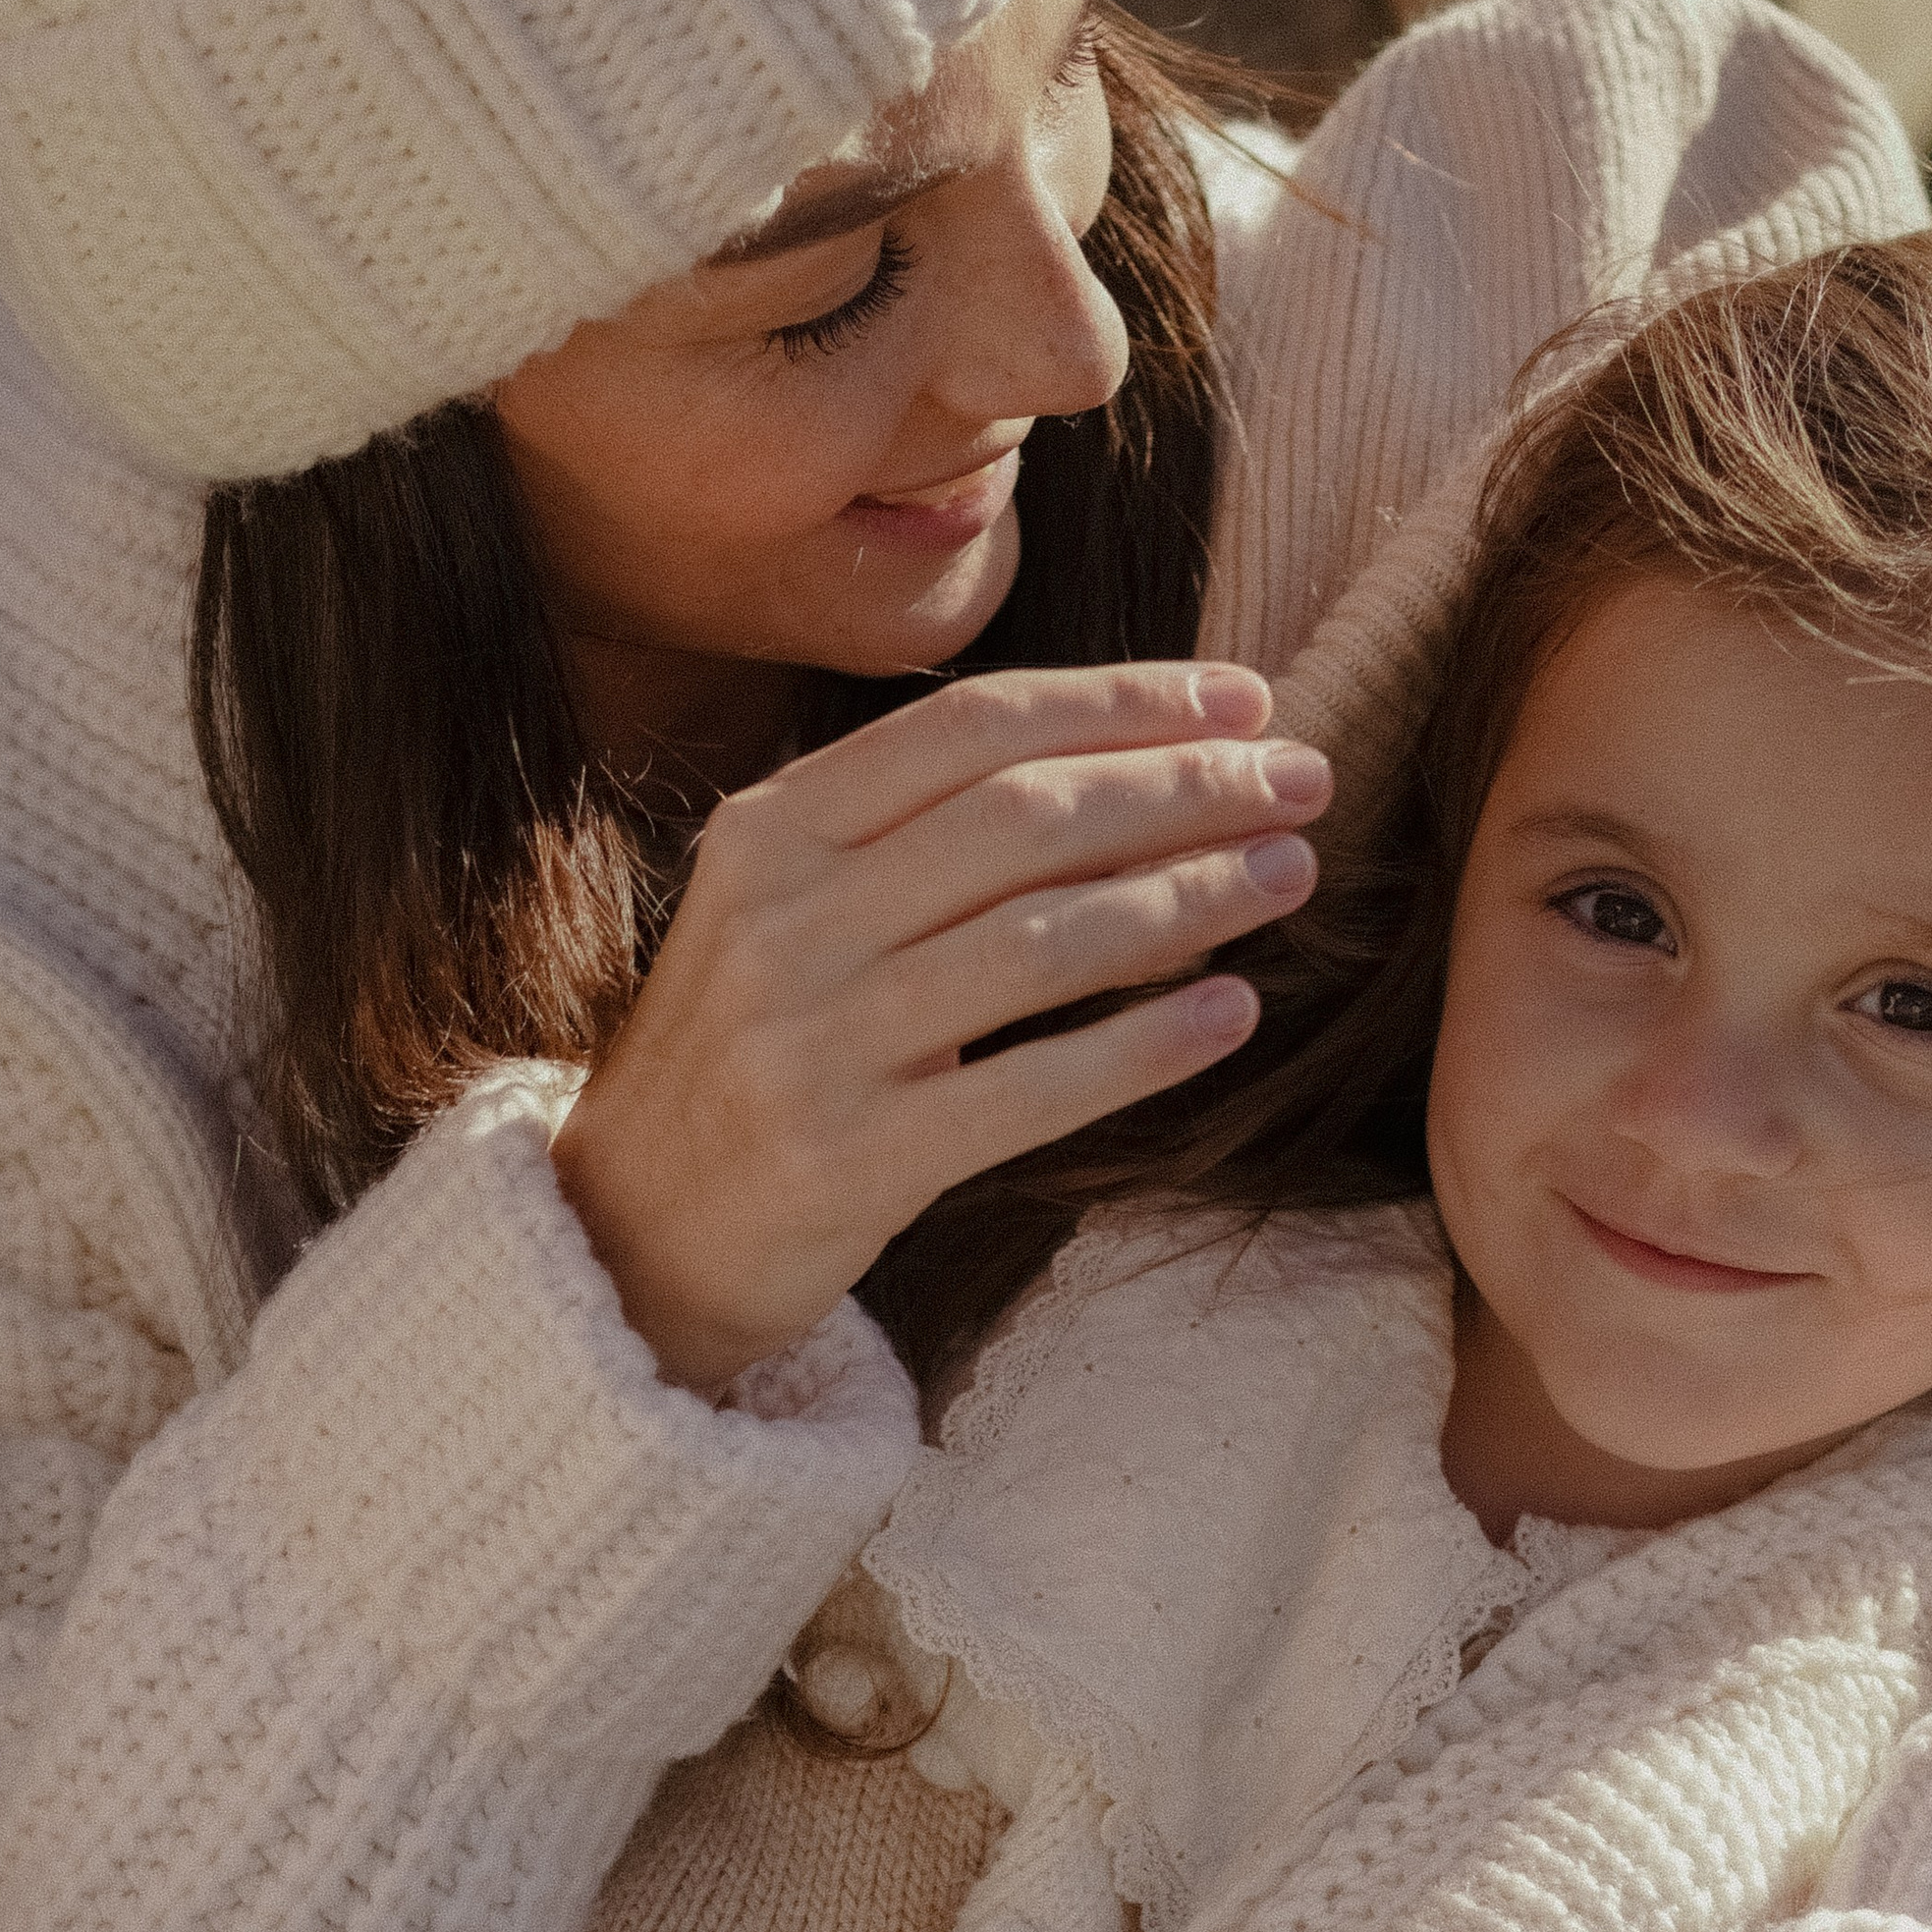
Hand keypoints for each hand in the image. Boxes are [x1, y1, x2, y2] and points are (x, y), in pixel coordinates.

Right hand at [549, 661, 1326, 1392]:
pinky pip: (1031, 1090)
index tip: (1243, 700)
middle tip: (1304, 779)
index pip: (971, 729)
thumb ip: (909, 832)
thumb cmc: (750, 1056)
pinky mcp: (853, 1159)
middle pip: (1022, 820)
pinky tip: (1230, 1014)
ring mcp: (813, 1043)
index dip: (1119, 702)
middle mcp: (784, 921)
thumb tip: (1123, 760)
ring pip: (1041, 943)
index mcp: (770, 831)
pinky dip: (1142, 1047)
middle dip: (1183, 787)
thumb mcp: (785, 911)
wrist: (628, 1232)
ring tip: (1289, 875)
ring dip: (1188, 899)